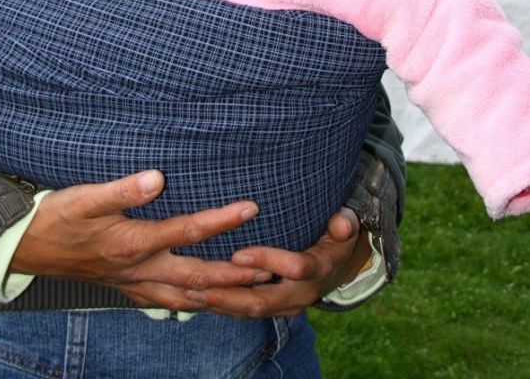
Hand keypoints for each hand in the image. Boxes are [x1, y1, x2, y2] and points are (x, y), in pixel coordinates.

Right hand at [10, 170, 273, 311]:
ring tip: (255, 292)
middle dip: (237, 275)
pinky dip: (198, 305)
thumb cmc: (57, 217)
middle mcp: (141, 271)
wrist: (27, 247)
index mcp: (134, 244)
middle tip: (272, 269)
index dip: (222, 220)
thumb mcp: (85, 197)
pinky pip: (173, 304)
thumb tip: (157, 178)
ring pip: (190, 299)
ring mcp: (137, 285)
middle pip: (199, 277)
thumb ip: (123, 189)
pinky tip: (211, 303)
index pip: (188, 231)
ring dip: (224, 296)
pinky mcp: (131, 290)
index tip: (252, 208)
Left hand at [181, 208, 368, 318]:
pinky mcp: (273, 308)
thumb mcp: (345, 226)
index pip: (296, 268)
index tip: (238, 252)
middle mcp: (301, 293)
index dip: (269, 260)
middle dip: (231, 293)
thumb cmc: (336, 237)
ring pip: (251, 310)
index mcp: (319, 268)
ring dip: (221, 303)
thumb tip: (343, 224)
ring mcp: (286, 304)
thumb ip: (344, 223)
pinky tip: (198, 300)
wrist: (338, 267)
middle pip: (265, 301)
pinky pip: (245, 312)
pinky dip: (222, 307)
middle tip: (201, 283)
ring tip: (191, 293)